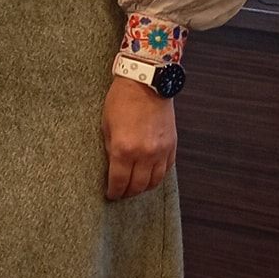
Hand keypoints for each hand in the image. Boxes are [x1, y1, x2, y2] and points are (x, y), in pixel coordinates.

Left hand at [102, 75, 177, 199]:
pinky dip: (158, 175)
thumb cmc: (122, 100)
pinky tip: (149, 175)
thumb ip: (111, 149)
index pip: (119, 181)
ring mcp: (161, 150)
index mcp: (124, 149)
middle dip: (128, 192)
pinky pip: (166, 169)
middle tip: (121, 193)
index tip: (111, 195)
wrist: (146, 82)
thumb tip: (112, 167)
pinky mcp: (172, 145)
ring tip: (135, 187)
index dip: (114, 192)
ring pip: (155, 181)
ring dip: (144, 187)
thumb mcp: (106, 126)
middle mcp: (144, 153)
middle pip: (138, 185)